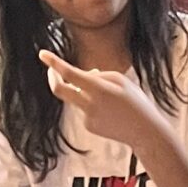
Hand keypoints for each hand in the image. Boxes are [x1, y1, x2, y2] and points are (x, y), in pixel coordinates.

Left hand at [39, 49, 158, 153]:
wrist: (145, 133)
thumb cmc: (135, 102)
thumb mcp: (119, 80)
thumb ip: (97, 75)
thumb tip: (82, 75)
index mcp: (97, 88)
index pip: (69, 74)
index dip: (54, 63)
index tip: (42, 54)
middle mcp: (89, 104)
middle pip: (59, 90)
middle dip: (53, 78)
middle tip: (52, 70)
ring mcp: (88, 117)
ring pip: (76, 97)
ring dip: (82, 90)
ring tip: (107, 96)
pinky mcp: (90, 126)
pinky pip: (84, 109)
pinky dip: (91, 103)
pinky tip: (109, 110)